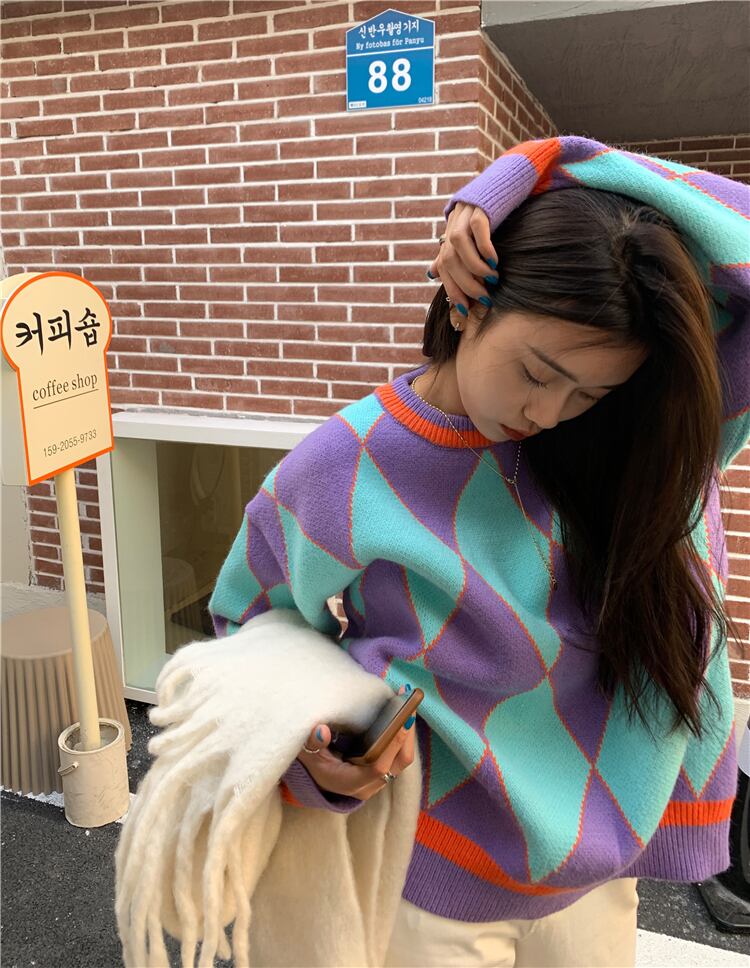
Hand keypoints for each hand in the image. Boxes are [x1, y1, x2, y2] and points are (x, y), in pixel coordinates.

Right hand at [296, 685, 416, 799]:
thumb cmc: (314, 763)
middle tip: (409, 707)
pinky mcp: (383, 772)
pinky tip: (403, 713)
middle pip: (397, 763)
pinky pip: (399, 755)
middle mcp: (369, 786)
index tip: (401, 721)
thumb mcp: (308, 753)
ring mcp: (378, 781)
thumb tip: (321, 731)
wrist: (318, 777)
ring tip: (409, 705)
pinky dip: (403, 735)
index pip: (377, 768)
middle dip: (406, 736)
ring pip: (402, 759)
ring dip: (408, 733)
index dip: (391, 745)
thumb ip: (313, 743)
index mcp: (350, 783)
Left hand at [427, 201, 498, 312]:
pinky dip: (484, 248)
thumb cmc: (492, 213)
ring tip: (492, 280)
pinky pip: (478, 228)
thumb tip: (431, 274)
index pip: (444, 266)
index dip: (452, 289)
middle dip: (465, 283)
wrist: (507, 178)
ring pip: (459, 244)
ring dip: (475, 267)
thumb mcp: (468, 234)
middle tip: (483, 298)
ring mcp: (466, 212)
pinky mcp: (482, 204)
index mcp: (449, 233)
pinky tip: (495, 262)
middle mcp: (453, 222)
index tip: (466, 309)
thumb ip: (451, 254)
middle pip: (449, 258)